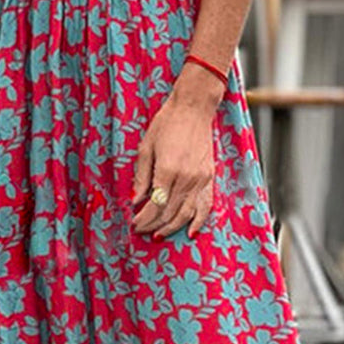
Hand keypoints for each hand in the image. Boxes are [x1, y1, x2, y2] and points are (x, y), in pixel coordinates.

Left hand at [131, 71, 220, 240]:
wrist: (193, 108)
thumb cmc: (167, 123)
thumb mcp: (145, 147)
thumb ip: (141, 177)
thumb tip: (135, 199)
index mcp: (168, 170)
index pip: (154, 205)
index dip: (143, 218)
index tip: (134, 224)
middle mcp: (186, 178)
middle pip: (169, 213)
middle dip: (153, 225)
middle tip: (142, 231)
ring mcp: (200, 179)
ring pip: (186, 214)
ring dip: (172, 228)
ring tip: (159, 235)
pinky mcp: (209, 178)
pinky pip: (205, 206)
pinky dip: (198, 222)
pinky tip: (190, 232)